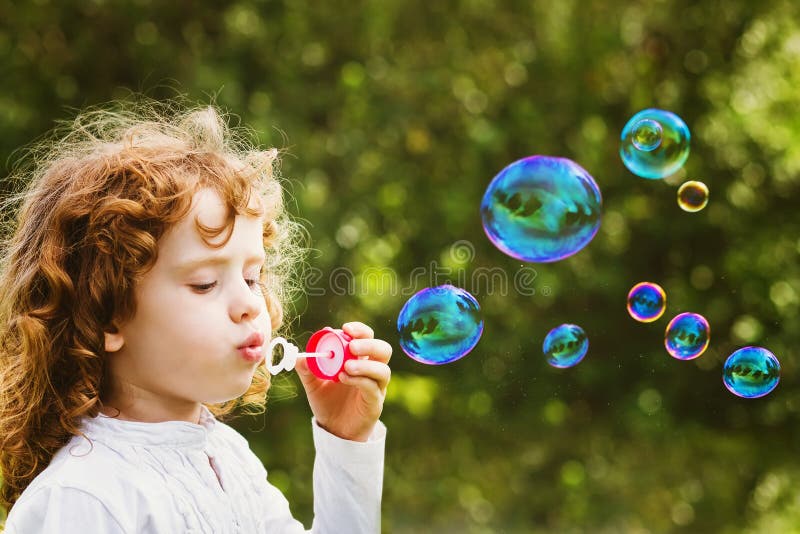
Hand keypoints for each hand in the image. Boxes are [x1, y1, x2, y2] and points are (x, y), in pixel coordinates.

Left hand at [295, 322, 391, 441]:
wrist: (333, 430)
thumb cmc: (328, 402)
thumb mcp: (313, 383)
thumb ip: (307, 369)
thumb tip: (300, 356)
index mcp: (360, 360)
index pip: (368, 338)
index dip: (361, 330)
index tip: (345, 328)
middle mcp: (372, 371)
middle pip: (383, 350)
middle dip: (369, 344)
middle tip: (351, 346)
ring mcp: (376, 387)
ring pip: (383, 370)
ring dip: (365, 365)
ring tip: (346, 366)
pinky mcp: (375, 403)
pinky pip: (373, 389)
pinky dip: (360, 381)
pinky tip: (344, 378)